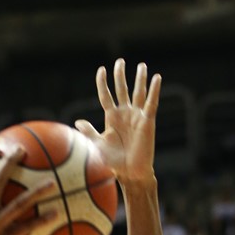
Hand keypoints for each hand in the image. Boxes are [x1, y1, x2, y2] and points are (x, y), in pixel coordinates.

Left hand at [75, 59, 160, 186]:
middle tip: (119, 61)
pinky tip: (157, 78)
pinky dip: (154, 90)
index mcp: (111, 118)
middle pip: (122, 90)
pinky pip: (151, 103)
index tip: (101, 70)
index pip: (106, 96)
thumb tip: (78, 122)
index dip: (103, 83)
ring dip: (140, 79)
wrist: (129, 173)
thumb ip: (89, 133)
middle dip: (120, 76)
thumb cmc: (113, 162)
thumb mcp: (98, 146)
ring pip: (138, 93)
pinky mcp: (148, 121)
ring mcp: (136, 117)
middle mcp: (124, 114)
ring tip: (141, 65)